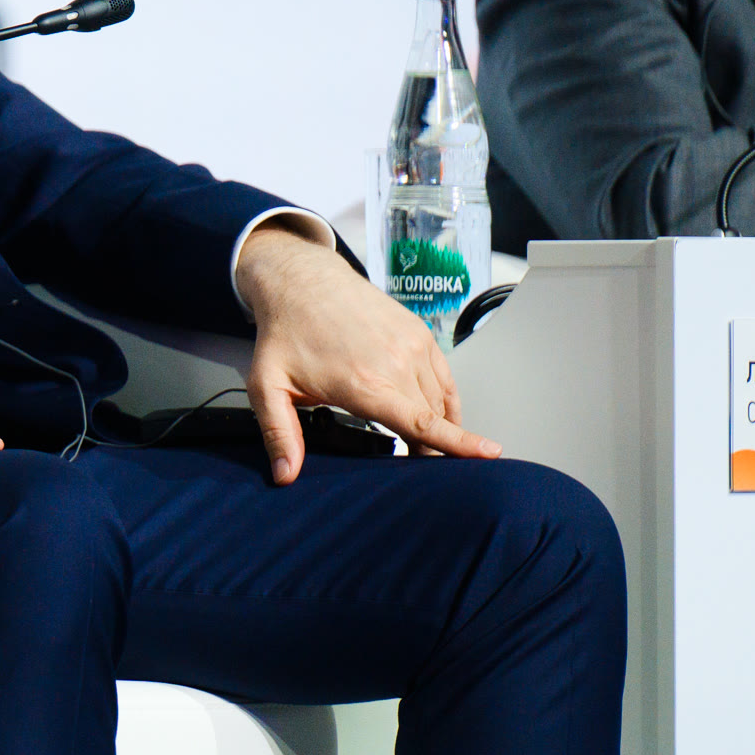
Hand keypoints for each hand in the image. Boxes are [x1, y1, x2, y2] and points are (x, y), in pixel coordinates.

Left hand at [233, 218, 498, 482]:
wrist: (301, 280)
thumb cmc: (285, 331)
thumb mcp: (267, 386)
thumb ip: (279, 434)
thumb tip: (284, 474)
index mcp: (365, 383)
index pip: (422, 424)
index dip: (457, 444)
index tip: (487, 455)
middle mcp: (396, 362)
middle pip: (434, 419)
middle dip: (432, 448)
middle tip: (416, 467)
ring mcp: (412, 344)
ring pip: (442, 399)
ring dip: (439, 425)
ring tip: (424, 445)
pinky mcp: (419, 332)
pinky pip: (444, 376)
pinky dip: (445, 399)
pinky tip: (436, 414)